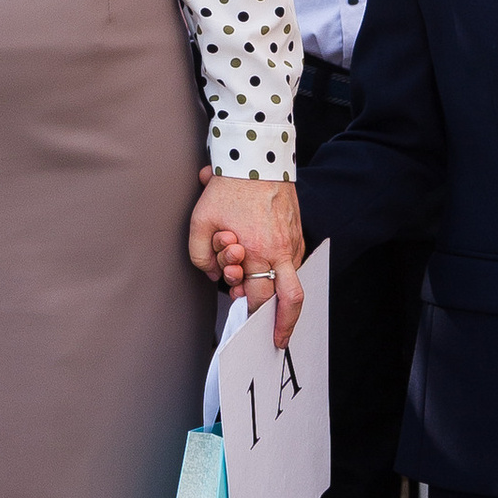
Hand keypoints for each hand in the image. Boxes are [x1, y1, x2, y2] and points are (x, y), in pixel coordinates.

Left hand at [188, 175, 305, 348]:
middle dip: (282, 323)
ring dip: (280, 297)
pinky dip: (283, 275)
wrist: (257, 158)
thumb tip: (213, 275)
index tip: (253, 332)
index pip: (259, 298)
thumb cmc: (227, 188)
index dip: (254, 318)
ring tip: (268, 307)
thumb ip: (200, 255)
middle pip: (290, 301)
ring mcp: (293, 242)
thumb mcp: (200, 221)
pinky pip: (294, 263)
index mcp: (256, 251)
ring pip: (294, 282)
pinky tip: (269, 274)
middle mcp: (280, 250)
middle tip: (277, 339)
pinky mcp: (297, 233)